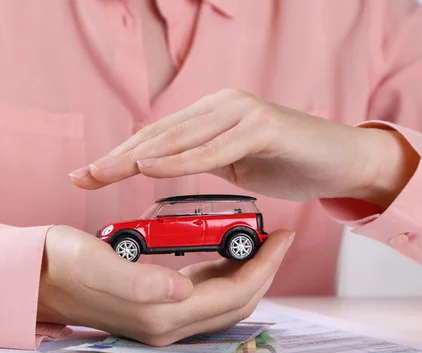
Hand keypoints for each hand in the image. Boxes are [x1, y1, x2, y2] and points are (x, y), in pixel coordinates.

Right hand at [36, 225, 293, 345]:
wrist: (34, 275)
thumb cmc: (62, 262)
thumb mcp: (98, 262)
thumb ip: (139, 280)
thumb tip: (182, 289)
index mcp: (160, 313)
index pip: (232, 295)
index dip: (263, 266)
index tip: (281, 235)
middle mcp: (166, 324)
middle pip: (235, 303)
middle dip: (263, 271)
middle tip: (278, 236)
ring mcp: (161, 319)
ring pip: (222, 301)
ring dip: (246, 273)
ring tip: (258, 241)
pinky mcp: (154, 307)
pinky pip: (203, 296)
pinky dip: (222, 274)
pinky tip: (223, 251)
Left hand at [70, 89, 418, 207]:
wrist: (341, 160)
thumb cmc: (287, 162)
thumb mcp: (233, 162)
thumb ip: (199, 158)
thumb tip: (162, 162)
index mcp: (210, 115)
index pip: (156, 138)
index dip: (118, 157)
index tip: (87, 175)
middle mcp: (221, 107)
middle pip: (158, 136)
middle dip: (115, 158)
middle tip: (81, 177)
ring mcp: (241, 113)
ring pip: (179, 139)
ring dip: (136, 159)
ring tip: (102, 173)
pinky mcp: (263, 126)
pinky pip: (213, 149)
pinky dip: (180, 160)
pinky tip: (150, 167)